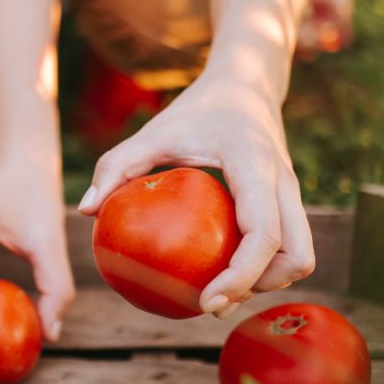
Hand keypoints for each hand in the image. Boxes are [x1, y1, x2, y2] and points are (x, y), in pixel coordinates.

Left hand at [77, 74, 313, 317]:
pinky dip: (262, 266)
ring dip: (265, 282)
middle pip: (297, 257)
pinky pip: (286, 245)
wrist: (247, 82)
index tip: (207, 301)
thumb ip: (118, 165)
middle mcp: (285, 184)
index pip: (264, 234)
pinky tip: (220, 271)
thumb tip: (85, 210)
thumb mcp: (154, 131)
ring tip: (217, 290)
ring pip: (299, 256)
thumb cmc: (196, 109)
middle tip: (213, 302)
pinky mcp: (288, 201)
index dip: (241, 276)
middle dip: (260, 289)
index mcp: (257, 167)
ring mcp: (292, 194)